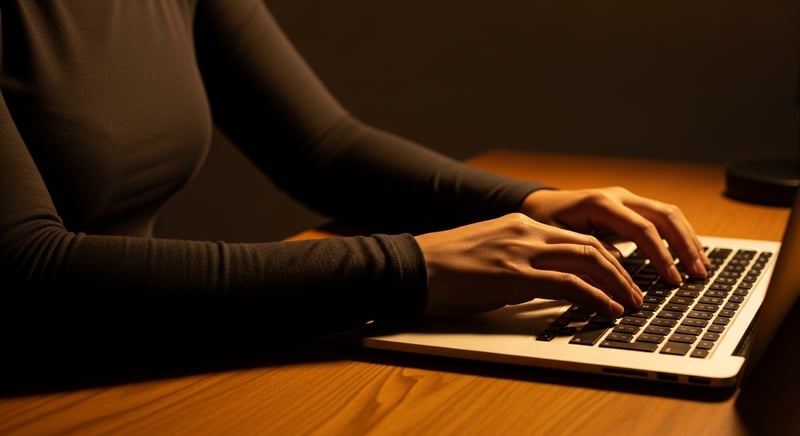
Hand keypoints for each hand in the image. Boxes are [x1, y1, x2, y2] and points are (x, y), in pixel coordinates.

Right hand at [415, 213, 642, 317]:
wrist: (412, 267)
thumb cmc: (443, 266)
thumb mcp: (488, 253)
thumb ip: (518, 261)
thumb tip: (541, 283)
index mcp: (520, 223)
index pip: (575, 236)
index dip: (606, 257)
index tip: (619, 276)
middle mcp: (526, 231)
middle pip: (590, 244)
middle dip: (621, 270)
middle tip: (635, 292)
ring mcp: (521, 251)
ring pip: (588, 259)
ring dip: (616, 284)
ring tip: (630, 304)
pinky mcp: (514, 275)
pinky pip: (568, 284)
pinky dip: (595, 297)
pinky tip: (607, 310)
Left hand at [519, 187, 710, 283]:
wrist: (537, 205)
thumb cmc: (544, 223)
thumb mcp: (559, 241)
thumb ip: (588, 253)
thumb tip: (619, 269)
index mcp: (601, 203)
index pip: (642, 229)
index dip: (661, 255)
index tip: (672, 280)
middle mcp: (618, 197)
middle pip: (664, 216)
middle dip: (684, 246)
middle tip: (698, 275)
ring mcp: (626, 199)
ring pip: (668, 214)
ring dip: (688, 240)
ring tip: (702, 267)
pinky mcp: (630, 206)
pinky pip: (661, 217)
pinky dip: (679, 235)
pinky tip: (689, 253)